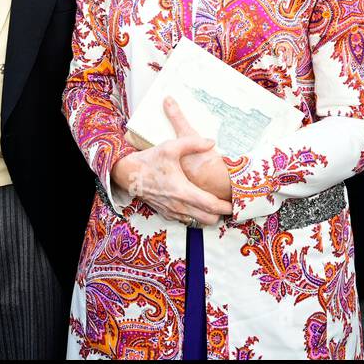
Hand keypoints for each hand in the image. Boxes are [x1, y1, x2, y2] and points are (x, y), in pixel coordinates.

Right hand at [111, 101, 232, 225]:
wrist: (127, 173)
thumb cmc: (149, 160)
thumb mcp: (170, 147)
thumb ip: (192, 143)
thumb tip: (211, 142)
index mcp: (183, 191)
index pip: (211, 205)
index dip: (226, 206)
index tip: (235, 203)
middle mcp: (179, 205)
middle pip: (209, 219)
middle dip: (220, 213)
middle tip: (227, 203)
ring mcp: (172, 211)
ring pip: (198, 222)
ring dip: (208, 215)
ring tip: (214, 203)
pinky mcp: (166, 213)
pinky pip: (187, 220)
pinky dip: (195, 215)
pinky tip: (196, 203)